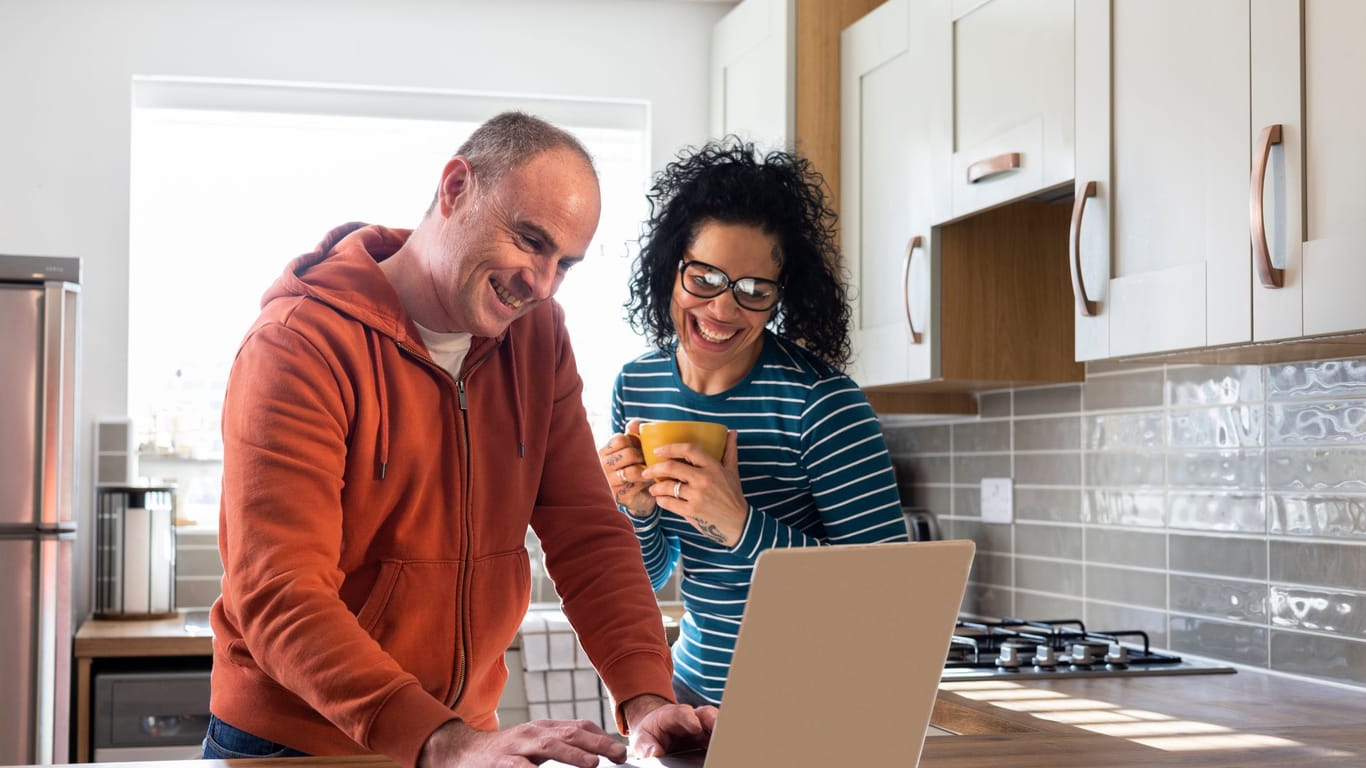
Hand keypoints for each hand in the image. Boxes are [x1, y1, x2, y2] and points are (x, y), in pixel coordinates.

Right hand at [417, 717, 625, 767]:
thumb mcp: (533, 744)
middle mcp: (533, 732)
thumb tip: (595, 756)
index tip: (621, 750)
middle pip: (570, 734)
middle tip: (619, 755)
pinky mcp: (500, 763)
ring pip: (549, 746)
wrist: (462, 752)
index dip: (602, 736)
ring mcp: (516, 746)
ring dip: (573, 754)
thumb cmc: (505, 753)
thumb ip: (560, 747)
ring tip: (592, 765)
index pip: (579, 726)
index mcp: (544, 728)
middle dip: (597, 744)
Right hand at [599, 420, 653, 516]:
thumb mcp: (634, 447)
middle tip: (648, 461)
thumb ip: (634, 432)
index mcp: (604, 452)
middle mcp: (603, 466)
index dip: (635, 442)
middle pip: (629, 454)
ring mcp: (609, 482)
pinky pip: (638, 486)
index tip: (639, 447)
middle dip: (643, 456)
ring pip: (634, 471)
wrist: (639, 495)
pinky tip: (648, 483)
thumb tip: (633, 424)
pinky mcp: (618, 496)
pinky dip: (647, 483)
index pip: (620, 439)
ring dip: (647, 471)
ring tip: (650, 471)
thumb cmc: (636, 466)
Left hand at [622, 694, 718, 758]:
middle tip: (719, 732)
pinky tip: (725, 753)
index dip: (689, 718)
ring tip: (725, 745)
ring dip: (722, 733)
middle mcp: (691, 718)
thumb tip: (654, 753)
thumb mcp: (642, 739)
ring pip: (717, 724)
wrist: (656, 733)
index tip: (696, 726)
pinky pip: (718, 738)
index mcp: (671, 715)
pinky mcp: (708, 738)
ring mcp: (702, 728)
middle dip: (714, 721)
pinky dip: (722, 744)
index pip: (682, 713)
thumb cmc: (650, 734)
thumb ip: (646, 745)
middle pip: (706, 714)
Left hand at [642, 429, 746, 546]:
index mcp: (713, 467)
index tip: (658, 450)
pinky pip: (669, 503)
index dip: (671, 448)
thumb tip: (732, 432)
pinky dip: (661, 500)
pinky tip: (660, 499)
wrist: (739, 523)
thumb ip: (730, 450)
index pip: (689, 450)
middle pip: (672, 467)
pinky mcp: (692, 511)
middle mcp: (704, 479)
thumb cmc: (733, 495)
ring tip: (652, 488)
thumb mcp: (733, 471)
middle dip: (654, 468)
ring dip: (655, 487)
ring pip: (667, 486)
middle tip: (646, 471)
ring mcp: (698, 496)